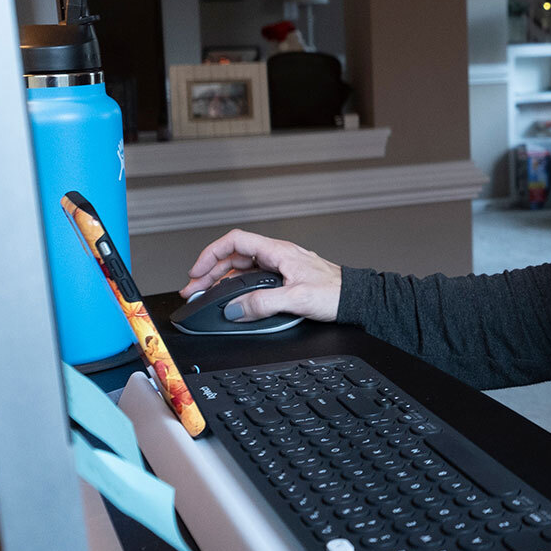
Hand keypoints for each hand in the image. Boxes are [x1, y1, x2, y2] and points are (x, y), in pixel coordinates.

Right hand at [179, 229, 342, 322]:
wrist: (356, 299)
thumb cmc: (335, 292)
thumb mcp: (295, 298)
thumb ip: (262, 303)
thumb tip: (234, 309)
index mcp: (277, 251)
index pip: (235, 242)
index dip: (211, 254)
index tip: (197, 272)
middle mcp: (277, 256)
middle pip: (234, 256)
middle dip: (210, 271)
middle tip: (194, 289)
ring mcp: (280, 267)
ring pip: (242, 268)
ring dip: (222, 280)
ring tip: (205, 294)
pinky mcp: (284, 279)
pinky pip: (253, 279)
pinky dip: (237, 287)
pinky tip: (231, 299)